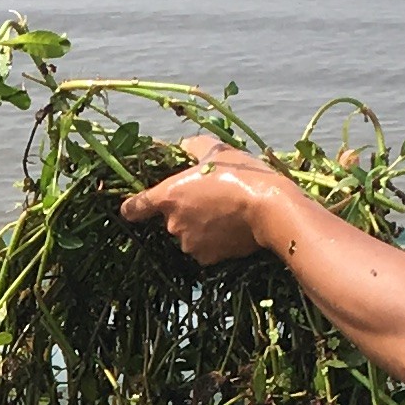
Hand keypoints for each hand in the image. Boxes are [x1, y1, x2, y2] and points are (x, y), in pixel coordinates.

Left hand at [119, 136, 283, 263]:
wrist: (270, 209)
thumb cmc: (242, 174)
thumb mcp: (217, 150)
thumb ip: (193, 147)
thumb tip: (183, 146)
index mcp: (168, 195)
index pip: (134, 207)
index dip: (134, 207)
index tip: (136, 207)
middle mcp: (172, 223)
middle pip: (169, 218)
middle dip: (185, 210)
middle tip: (210, 196)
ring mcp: (189, 244)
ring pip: (187, 234)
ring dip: (199, 226)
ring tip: (225, 211)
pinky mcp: (206, 259)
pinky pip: (204, 249)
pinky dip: (213, 241)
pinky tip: (231, 228)